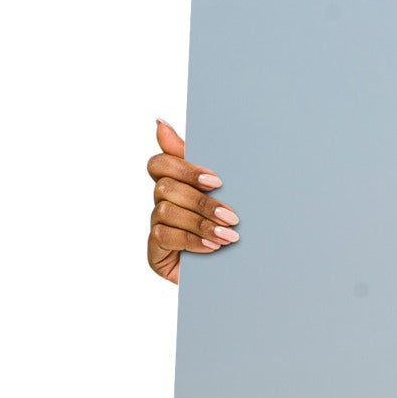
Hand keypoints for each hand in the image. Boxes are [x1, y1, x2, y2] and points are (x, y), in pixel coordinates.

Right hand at [146, 120, 237, 283]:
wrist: (241, 274)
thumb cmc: (231, 229)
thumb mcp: (225, 194)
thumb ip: (198, 161)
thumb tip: (159, 123)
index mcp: (176, 184)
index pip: (160, 164)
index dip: (184, 168)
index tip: (216, 181)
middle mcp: (162, 203)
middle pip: (165, 187)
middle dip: (201, 202)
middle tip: (232, 216)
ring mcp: (157, 226)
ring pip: (166, 211)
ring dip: (201, 223)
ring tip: (229, 237)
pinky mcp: (155, 251)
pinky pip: (164, 236)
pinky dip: (191, 240)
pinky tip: (212, 248)